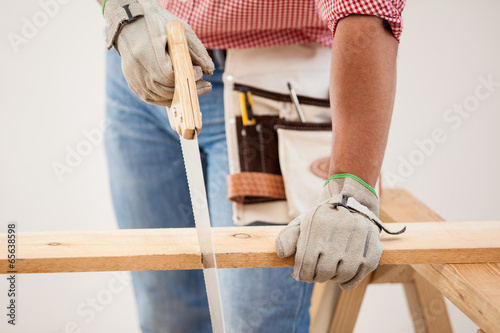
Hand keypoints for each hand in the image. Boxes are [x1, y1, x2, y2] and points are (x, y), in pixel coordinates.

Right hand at [103, 0, 214, 105]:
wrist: (129, 24)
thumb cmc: (156, 24)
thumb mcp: (176, 30)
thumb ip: (192, 49)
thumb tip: (209, 69)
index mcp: (146, 52)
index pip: (169, 75)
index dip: (186, 76)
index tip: (198, 71)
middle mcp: (138, 68)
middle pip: (166, 89)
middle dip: (188, 88)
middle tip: (205, 84)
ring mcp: (134, 78)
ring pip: (160, 97)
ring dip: (180, 95)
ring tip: (195, 87)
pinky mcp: (133, 84)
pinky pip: (152, 98)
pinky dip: (168, 98)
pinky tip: (180, 92)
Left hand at [276, 176, 403, 289]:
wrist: (353, 204)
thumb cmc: (323, 220)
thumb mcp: (302, 222)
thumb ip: (288, 237)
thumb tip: (282, 253)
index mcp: (319, 224)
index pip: (306, 262)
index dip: (301, 274)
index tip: (300, 274)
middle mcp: (340, 232)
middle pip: (323, 271)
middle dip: (316, 277)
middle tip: (314, 275)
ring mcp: (359, 241)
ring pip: (341, 275)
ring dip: (332, 279)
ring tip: (328, 273)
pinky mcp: (373, 249)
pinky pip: (358, 275)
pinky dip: (348, 282)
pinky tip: (341, 280)